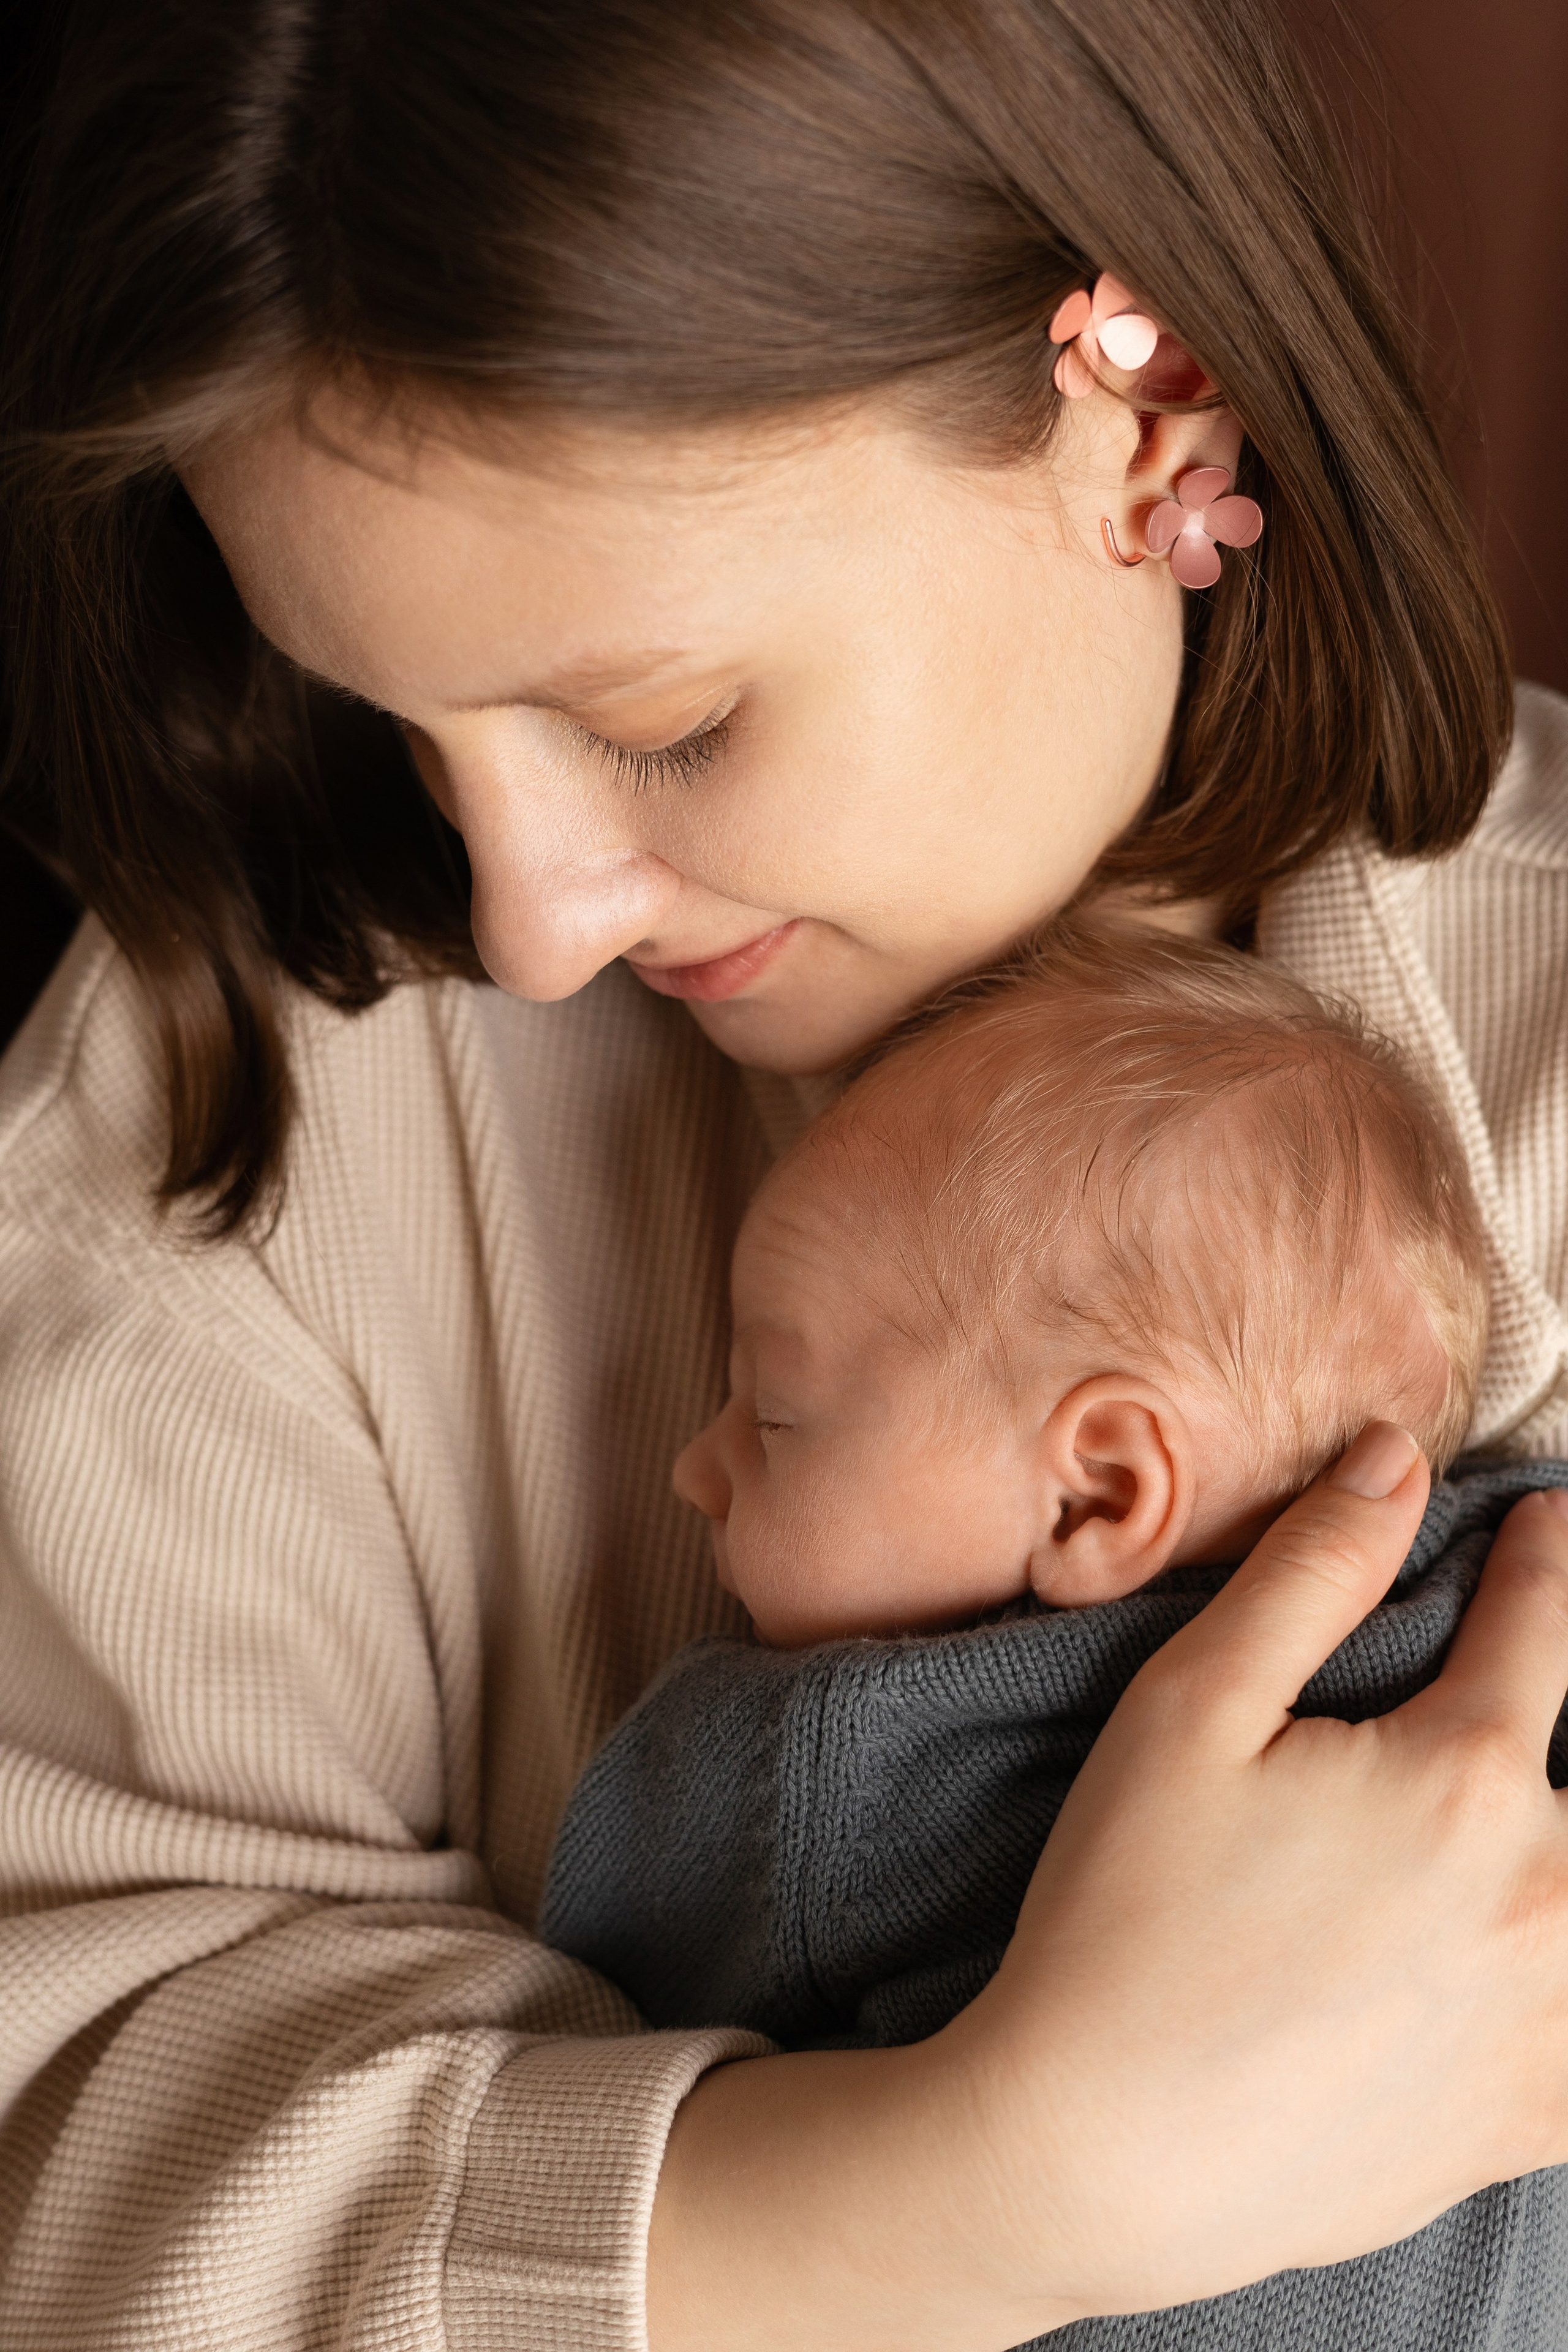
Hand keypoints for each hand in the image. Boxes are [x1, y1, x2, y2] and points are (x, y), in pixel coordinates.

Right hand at [963, 1424, 1567, 2318]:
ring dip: (1562, 1838)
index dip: (1546, 1556)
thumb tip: (1396, 1458)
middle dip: (1562, 1702)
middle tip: (1515, 1684)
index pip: (1541, 1624)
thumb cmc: (1125, 1918)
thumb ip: (1313, 1571)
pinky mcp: (1534, 2119)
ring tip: (1514, 1814)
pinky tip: (1533, 1956)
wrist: (1100, 2155)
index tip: (1548, 1519)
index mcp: (1467, 1779)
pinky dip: (1566, 1976)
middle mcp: (1548, 1898)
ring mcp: (1555, 2022)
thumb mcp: (1189, 1709)